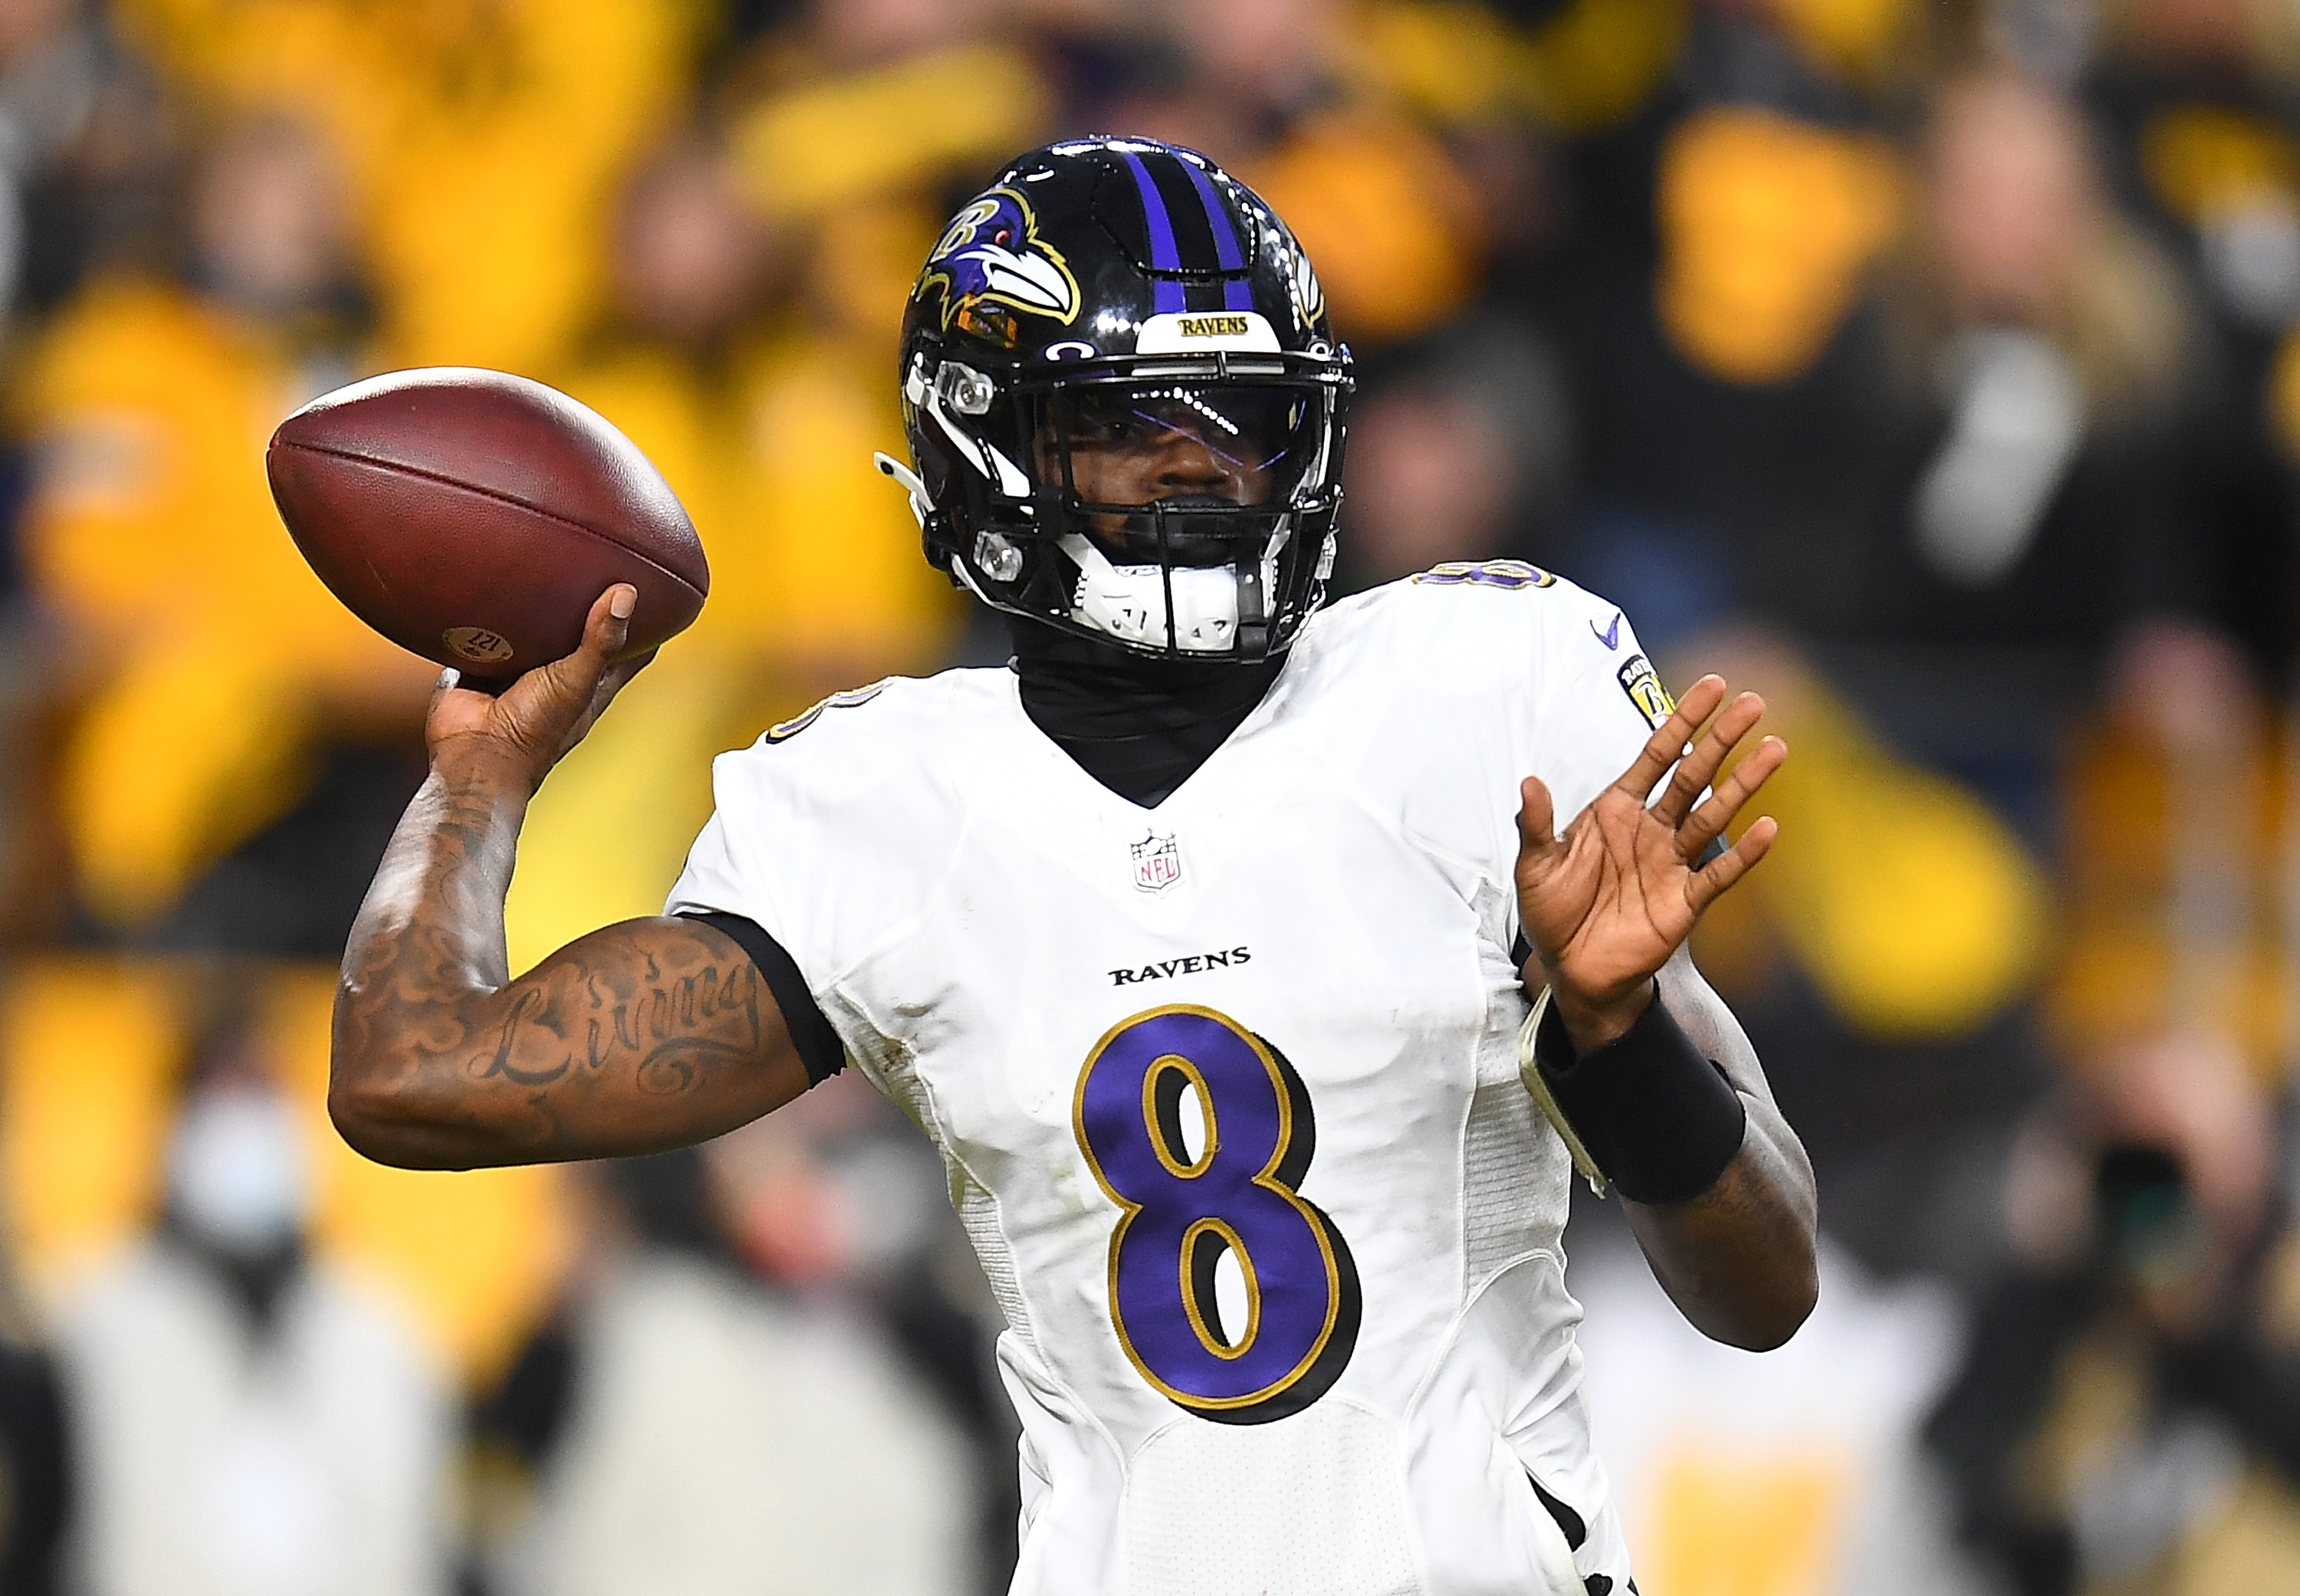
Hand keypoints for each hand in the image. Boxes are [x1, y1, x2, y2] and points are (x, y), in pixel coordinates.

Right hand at [426, 585, 656, 795]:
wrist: (474, 752)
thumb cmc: (532, 731)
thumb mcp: (576, 682)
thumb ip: (600, 642)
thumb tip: (627, 594)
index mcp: (591, 684)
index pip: (630, 653)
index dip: (646, 627)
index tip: (657, 596)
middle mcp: (557, 675)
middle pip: (579, 634)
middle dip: (586, 605)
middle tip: (594, 565)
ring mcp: (519, 670)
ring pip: (532, 630)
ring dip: (534, 607)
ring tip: (542, 564)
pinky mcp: (482, 664)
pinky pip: (487, 632)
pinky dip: (489, 614)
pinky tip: (492, 586)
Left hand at [1516, 675, 1784, 1051]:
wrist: (1570, 970)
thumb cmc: (1553, 912)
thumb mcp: (1534, 866)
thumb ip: (1535, 825)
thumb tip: (1529, 782)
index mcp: (1617, 810)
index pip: (1656, 756)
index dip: (1683, 721)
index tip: (1713, 686)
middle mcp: (1651, 829)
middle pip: (1694, 775)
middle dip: (1722, 739)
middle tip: (1754, 703)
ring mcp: (1672, 862)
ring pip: (1713, 814)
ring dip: (1744, 784)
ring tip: (1775, 749)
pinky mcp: (1685, 901)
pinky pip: (1718, 873)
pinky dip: (1743, 853)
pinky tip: (1768, 828)